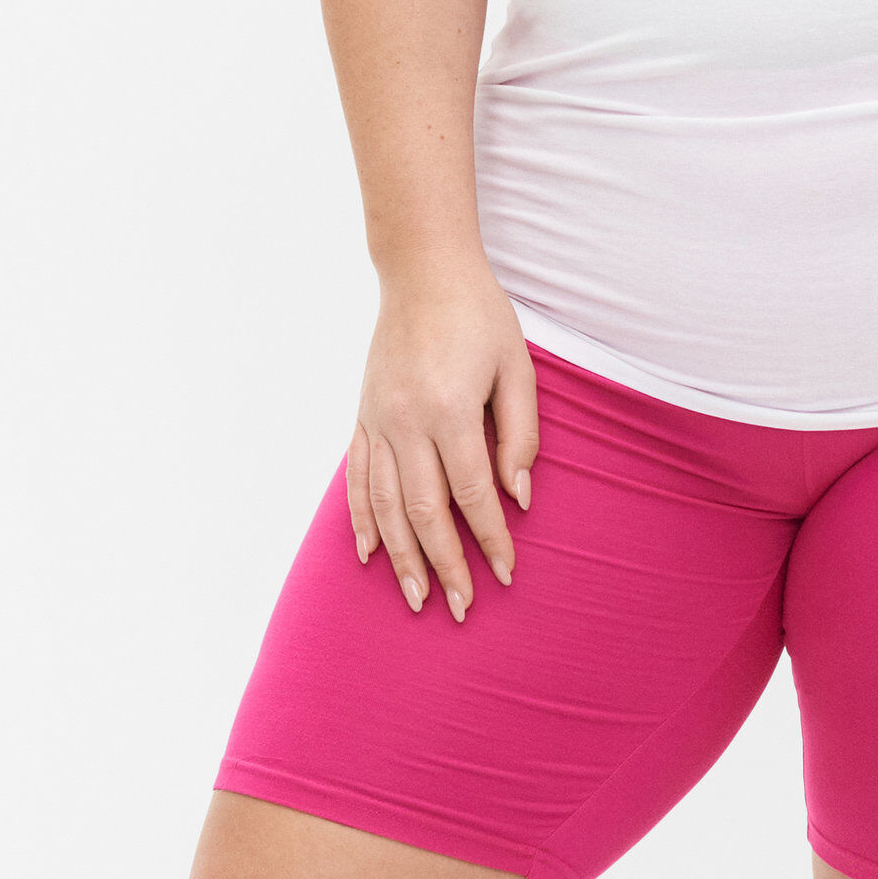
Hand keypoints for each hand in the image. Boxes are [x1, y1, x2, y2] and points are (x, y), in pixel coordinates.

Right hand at [346, 259, 538, 622]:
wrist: (423, 271)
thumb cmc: (480, 316)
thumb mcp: (517, 366)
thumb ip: (520, 434)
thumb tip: (519, 497)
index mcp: (450, 409)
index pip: (473, 492)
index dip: (491, 537)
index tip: (506, 572)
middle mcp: (406, 421)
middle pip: (425, 512)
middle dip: (445, 564)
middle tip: (461, 607)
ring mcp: (377, 420)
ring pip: (386, 506)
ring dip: (401, 558)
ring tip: (417, 598)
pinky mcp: (362, 415)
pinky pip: (358, 478)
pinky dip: (361, 520)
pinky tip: (368, 555)